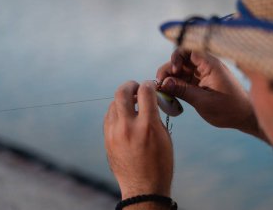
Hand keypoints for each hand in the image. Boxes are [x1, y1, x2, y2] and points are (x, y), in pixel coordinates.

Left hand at [104, 81, 173, 199]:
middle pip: (121, 92)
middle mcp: (128, 127)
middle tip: (136, 87)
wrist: (143, 187)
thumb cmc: (160, 163)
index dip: (149, 84)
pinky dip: (117, 112)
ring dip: (123, 100)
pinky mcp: (107, 139)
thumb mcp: (164, 137)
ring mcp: (114, 133)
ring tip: (132, 104)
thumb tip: (149, 101)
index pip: (145, 92)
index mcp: (147, 126)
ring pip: (113, 104)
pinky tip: (124, 116)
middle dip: (130, 85)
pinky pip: (109, 117)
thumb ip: (155, 116)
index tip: (150, 86)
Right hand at [157, 49, 254, 132]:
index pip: (189, 50)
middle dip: (169, 70)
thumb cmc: (229, 109)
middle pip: (181, 60)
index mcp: (210, 64)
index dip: (177, 57)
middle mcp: (205, 66)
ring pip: (180, 71)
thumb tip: (163, 84)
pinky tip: (170, 95)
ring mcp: (202, 75)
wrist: (244, 118)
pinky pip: (184, 80)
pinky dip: (176, 86)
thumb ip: (182, 91)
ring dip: (170, 79)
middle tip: (161, 84)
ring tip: (163, 91)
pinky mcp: (200, 84)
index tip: (173, 71)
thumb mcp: (203, 101)